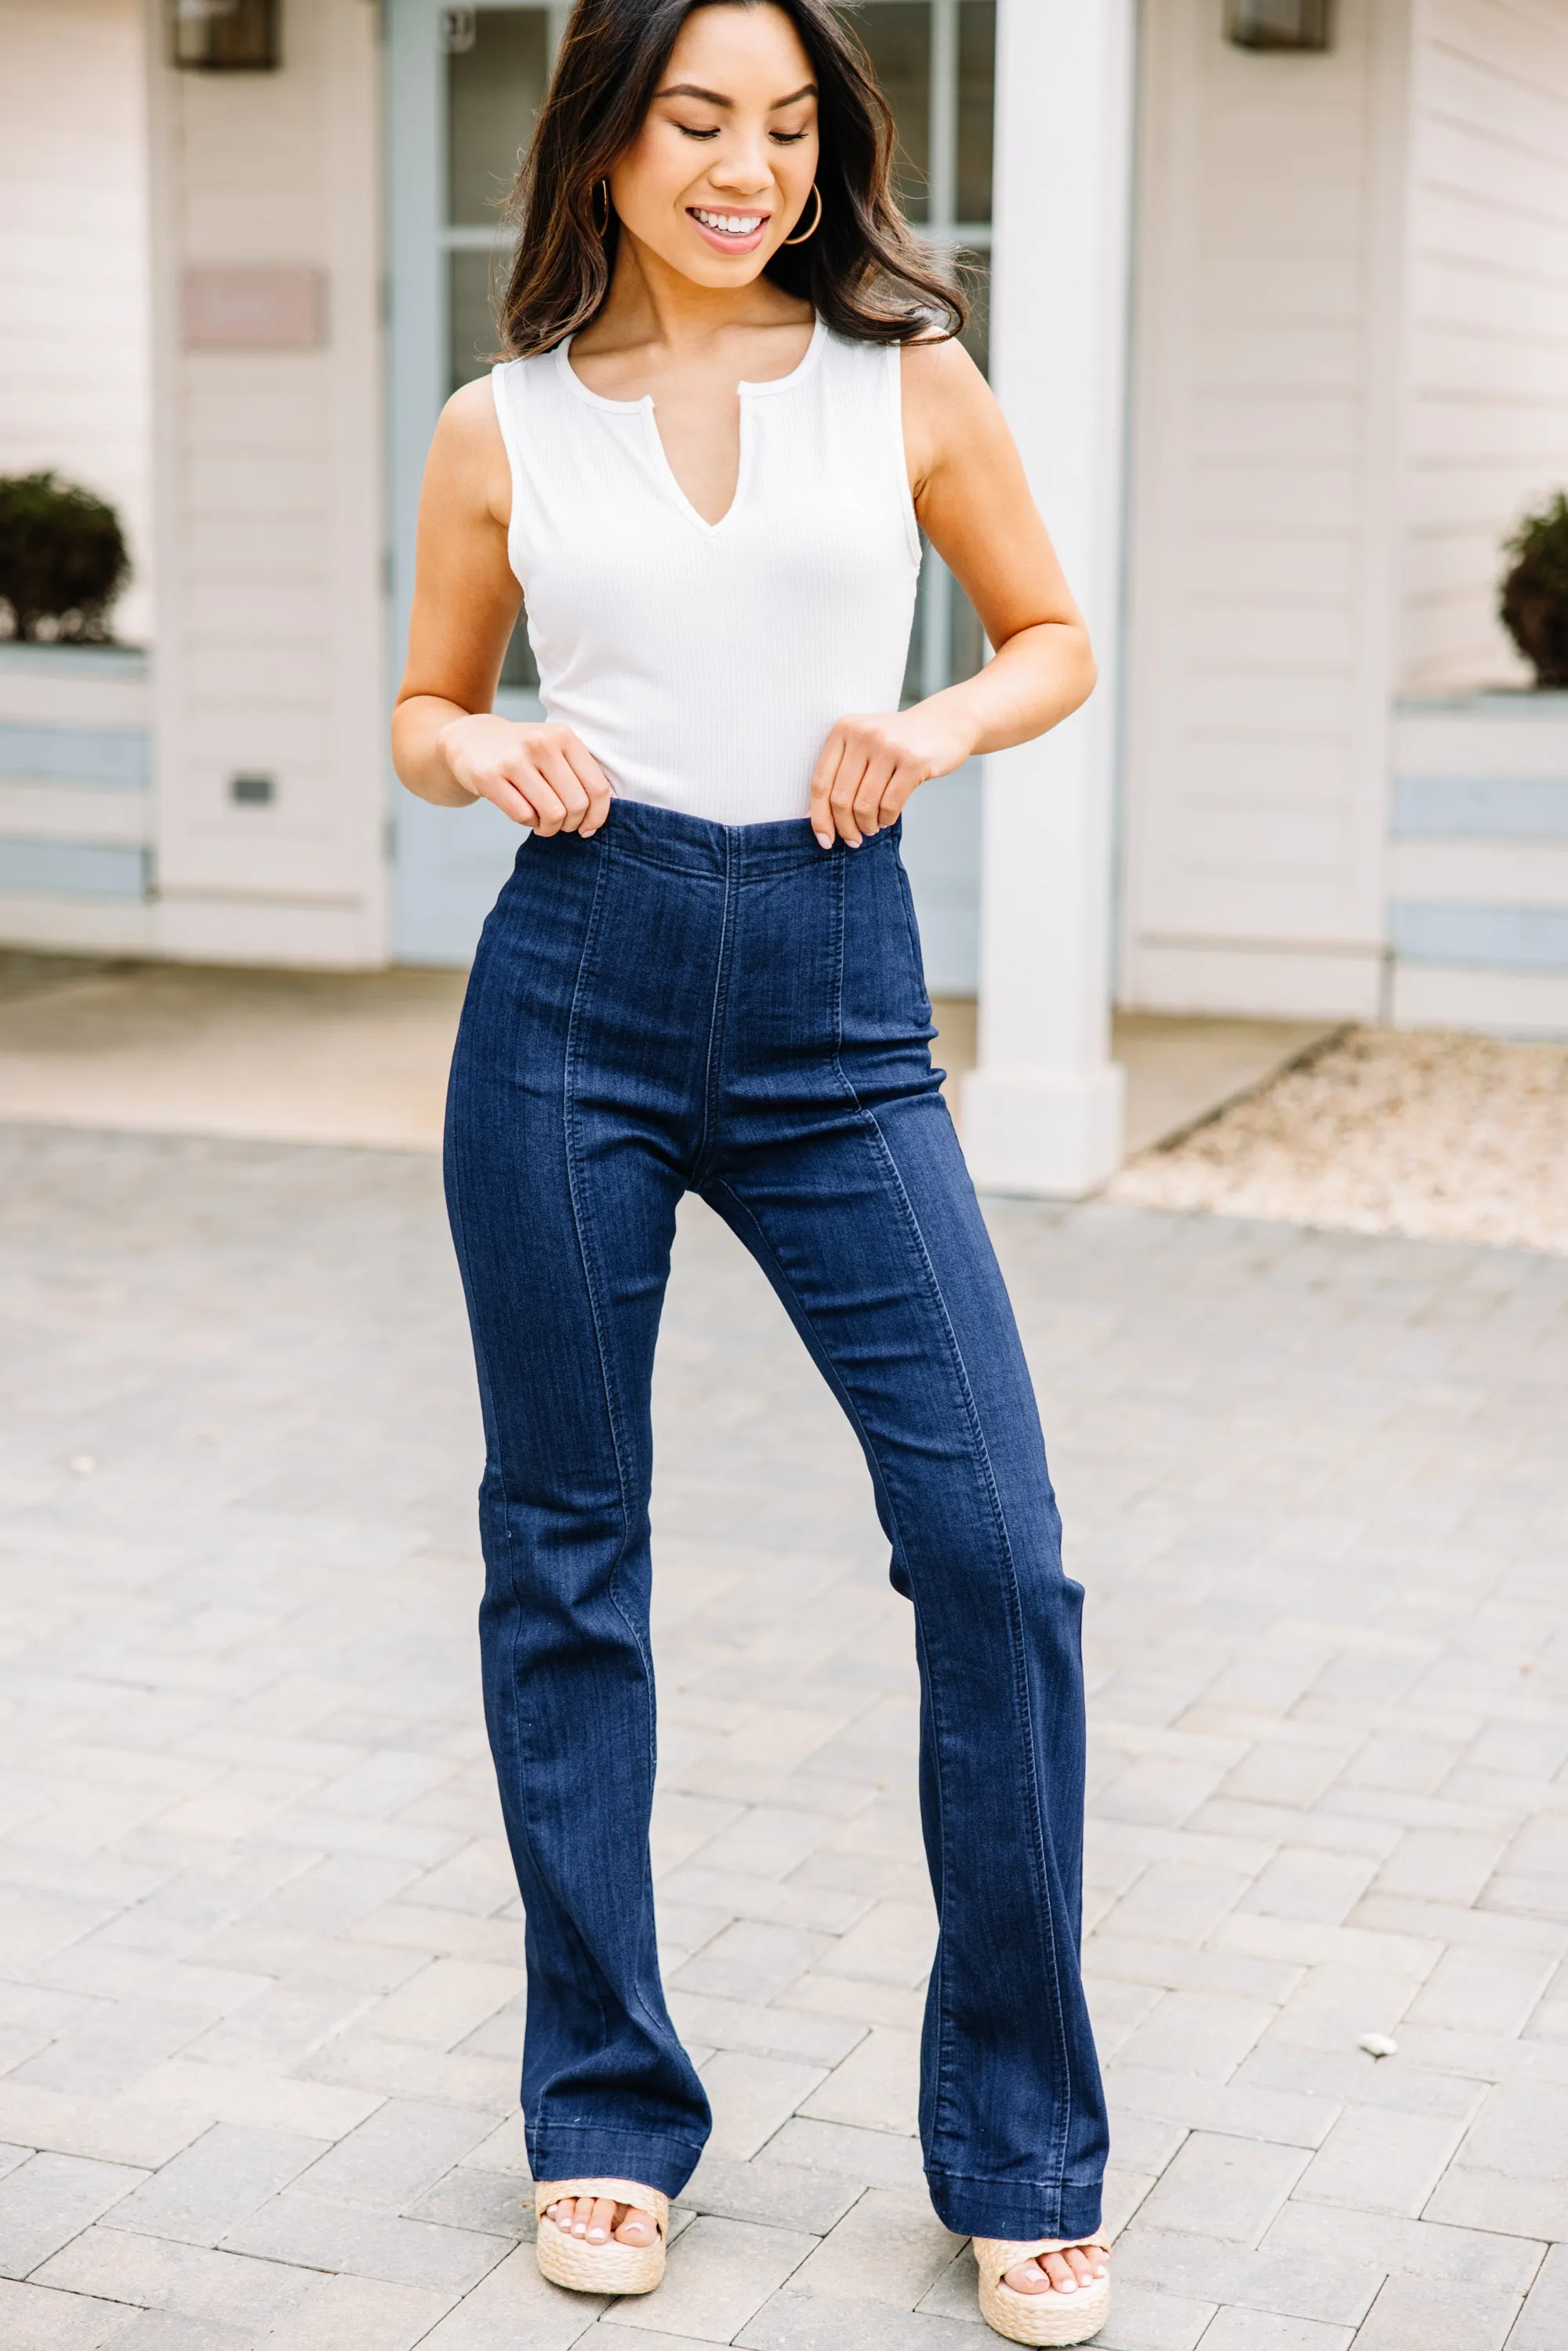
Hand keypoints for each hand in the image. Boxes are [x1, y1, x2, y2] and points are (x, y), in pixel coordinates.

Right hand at [438, 713, 611, 836]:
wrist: (472, 739)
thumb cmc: (523, 752)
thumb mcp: (554, 748)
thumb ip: (579, 772)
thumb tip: (600, 815)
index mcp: (563, 736)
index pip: (597, 787)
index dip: (597, 816)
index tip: (588, 827)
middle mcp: (541, 744)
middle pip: (576, 805)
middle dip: (572, 825)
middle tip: (562, 825)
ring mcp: (514, 759)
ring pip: (552, 814)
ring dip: (551, 828)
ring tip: (544, 824)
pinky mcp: (490, 777)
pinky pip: (524, 816)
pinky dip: (529, 823)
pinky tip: (526, 815)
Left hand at [809, 702, 976, 848]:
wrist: (945, 722)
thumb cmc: (898, 741)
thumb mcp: (864, 744)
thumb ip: (840, 773)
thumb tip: (813, 816)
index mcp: (844, 729)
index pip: (820, 782)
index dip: (819, 817)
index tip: (824, 839)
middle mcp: (863, 735)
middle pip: (840, 797)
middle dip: (845, 827)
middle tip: (853, 840)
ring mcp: (889, 747)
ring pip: (864, 804)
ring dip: (866, 825)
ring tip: (871, 828)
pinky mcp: (913, 761)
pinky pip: (890, 804)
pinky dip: (886, 819)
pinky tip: (886, 819)